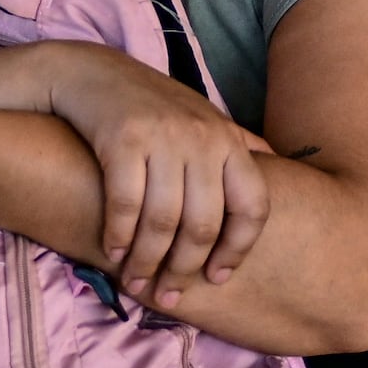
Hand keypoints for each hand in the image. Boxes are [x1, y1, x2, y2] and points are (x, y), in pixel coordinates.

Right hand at [35, 44, 272, 299]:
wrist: (88, 72)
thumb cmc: (149, 105)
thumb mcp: (203, 119)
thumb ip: (239, 145)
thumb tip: (280, 170)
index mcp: (228, 140)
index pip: (252, 207)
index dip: (237, 250)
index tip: (217, 278)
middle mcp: (202, 138)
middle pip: (203, 224)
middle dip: (183, 269)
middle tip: (167, 295)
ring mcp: (162, 136)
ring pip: (162, 221)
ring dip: (146, 261)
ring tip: (135, 282)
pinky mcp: (121, 138)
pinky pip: (125, 204)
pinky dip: (119, 236)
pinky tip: (112, 252)